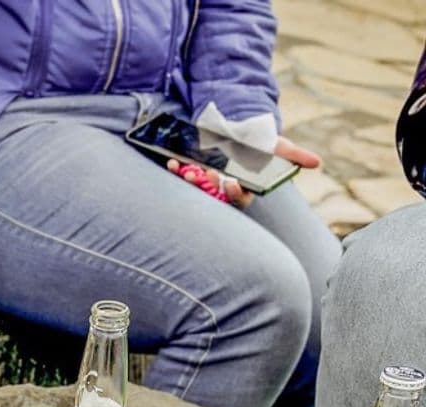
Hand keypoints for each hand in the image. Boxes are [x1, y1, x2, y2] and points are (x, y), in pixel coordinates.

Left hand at [167, 136, 321, 208]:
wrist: (238, 125)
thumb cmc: (259, 141)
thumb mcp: (276, 145)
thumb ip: (293, 154)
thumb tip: (316, 162)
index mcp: (245, 186)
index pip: (241, 198)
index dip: (236, 193)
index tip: (232, 182)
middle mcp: (224, 187)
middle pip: (214, 195)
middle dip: (208, 186)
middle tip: (203, 176)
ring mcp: (207, 181)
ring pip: (197, 188)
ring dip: (191, 181)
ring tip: (188, 171)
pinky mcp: (192, 172)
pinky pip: (182, 177)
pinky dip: (176, 171)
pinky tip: (171, 164)